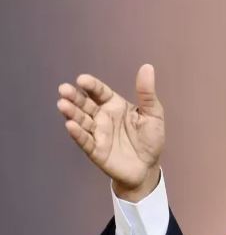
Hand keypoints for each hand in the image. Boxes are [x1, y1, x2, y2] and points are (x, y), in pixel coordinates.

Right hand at [57, 64, 164, 201]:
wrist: (148, 166)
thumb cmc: (150, 138)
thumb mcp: (153, 113)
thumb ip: (147, 93)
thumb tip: (147, 67)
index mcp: (115, 105)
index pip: (100, 92)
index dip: (91, 86)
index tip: (81, 79)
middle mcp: (102, 117)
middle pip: (85, 104)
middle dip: (74, 97)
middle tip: (63, 89)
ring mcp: (98, 133)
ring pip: (81, 121)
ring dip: (71, 113)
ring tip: (62, 104)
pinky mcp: (96, 150)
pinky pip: (85, 141)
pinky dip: (78, 134)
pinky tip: (70, 125)